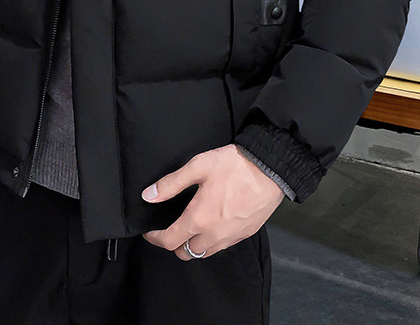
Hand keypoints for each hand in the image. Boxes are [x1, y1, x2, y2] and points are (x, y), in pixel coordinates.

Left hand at [140, 144, 284, 259]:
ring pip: (205, 253)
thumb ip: (171, 183)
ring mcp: (231, 236)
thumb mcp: (198, 167)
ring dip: (193, 245)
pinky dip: (212, 241)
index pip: (170, 241)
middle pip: (186, 253)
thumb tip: (149, 195)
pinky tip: (211, 225)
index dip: (155, 239)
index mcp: (199, 218)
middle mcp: (214, 234)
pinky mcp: (245, 234)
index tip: (150, 232)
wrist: (270, 169)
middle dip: (174, 244)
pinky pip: (222, 246)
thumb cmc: (235, 165)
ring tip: (189, 228)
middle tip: (169, 229)